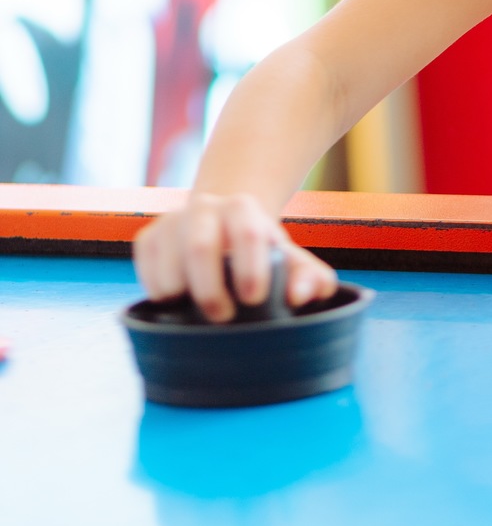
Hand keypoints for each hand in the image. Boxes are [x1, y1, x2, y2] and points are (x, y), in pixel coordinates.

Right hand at [133, 193, 337, 322]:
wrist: (223, 226)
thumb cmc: (262, 254)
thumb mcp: (291, 262)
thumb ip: (310, 278)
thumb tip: (300, 296)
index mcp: (243, 208)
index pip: (248, 232)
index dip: (251, 267)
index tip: (254, 299)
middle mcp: (204, 208)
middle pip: (200, 247)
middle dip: (210, 290)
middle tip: (223, 317)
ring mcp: (171, 222)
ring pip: (168, 266)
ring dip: (185, 298)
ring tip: (201, 310)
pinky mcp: (147, 239)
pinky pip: (147, 275)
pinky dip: (162, 297)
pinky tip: (182, 299)